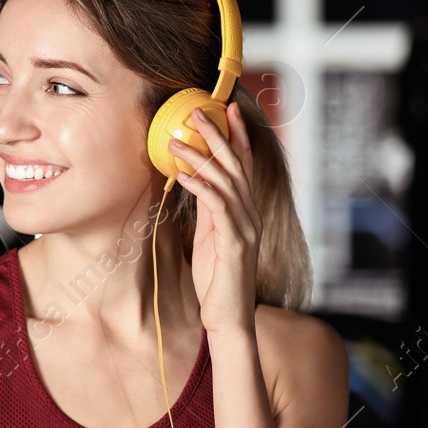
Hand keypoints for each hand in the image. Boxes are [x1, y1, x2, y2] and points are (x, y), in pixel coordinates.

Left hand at [166, 102, 260, 335]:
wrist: (229, 318)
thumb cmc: (217, 280)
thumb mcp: (210, 237)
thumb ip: (208, 209)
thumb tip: (195, 180)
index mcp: (246, 212)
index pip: (245, 165)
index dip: (237, 135)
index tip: (226, 109)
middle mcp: (250, 215)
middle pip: (237, 165)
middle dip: (218, 134)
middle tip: (197, 111)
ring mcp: (246, 228)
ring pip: (226, 181)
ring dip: (200, 157)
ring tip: (176, 139)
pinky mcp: (235, 243)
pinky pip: (217, 207)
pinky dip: (200, 186)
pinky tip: (183, 174)